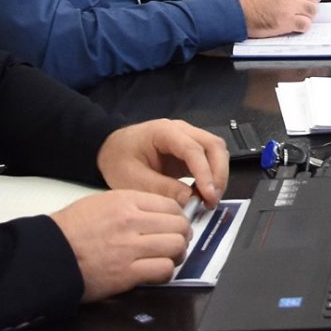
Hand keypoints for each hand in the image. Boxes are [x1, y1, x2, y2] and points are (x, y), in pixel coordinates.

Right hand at [49, 190, 193, 301]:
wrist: (47, 255)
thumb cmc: (68, 231)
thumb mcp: (99, 204)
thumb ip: (130, 206)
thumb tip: (156, 214)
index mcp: (125, 201)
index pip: (171, 205)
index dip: (178, 217)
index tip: (176, 225)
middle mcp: (131, 221)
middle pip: (178, 225)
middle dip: (182, 236)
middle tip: (176, 243)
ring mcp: (130, 248)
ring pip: (176, 247)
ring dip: (177, 254)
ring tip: (168, 258)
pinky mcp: (127, 273)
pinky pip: (163, 270)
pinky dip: (165, 272)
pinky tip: (156, 272)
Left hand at [97, 118, 229, 207]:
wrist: (111, 150)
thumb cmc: (118, 160)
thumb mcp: (132, 179)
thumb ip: (161, 188)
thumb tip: (189, 199)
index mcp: (164, 132)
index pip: (193, 149)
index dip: (204, 172)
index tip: (208, 195)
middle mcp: (182, 131)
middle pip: (214, 145)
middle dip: (219, 173)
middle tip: (213, 200)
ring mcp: (188, 138)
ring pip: (217, 151)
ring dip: (219, 175)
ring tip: (210, 199)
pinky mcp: (190, 150)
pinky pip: (211, 159)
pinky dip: (213, 176)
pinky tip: (205, 193)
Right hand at [235, 0, 321, 37]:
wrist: (234, 9)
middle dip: (308, 3)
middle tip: (304, 9)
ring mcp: (290, 6)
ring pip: (311, 10)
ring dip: (307, 15)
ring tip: (301, 19)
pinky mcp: (287, 21)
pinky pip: (305, 24)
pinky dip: (303, 27)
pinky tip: (297, 27)